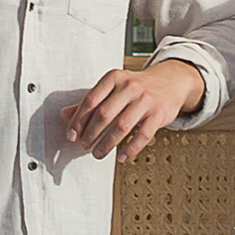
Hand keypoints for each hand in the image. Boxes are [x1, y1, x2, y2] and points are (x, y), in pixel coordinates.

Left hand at [65, 58, 206, 163]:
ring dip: (106, 144)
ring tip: (98, 153)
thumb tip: (64, 115)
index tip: (72, 135)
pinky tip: (121, 157)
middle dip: (90, 134)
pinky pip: (142, 136)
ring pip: (121, 126)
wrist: (170, 82)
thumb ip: (90, 101)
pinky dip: (130, 149)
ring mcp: (146, 99)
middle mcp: (130, 86)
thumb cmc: (136, 88)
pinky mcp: (159, 114)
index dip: (78, 121)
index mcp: (114, 77)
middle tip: (84, 146)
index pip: (90, 101)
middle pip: (104, 114)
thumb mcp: (112, 88)